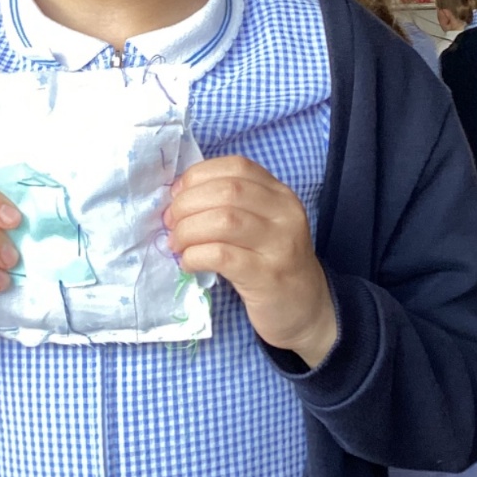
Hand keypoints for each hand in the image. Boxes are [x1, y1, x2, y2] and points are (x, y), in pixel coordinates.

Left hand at [165, 155, 336, 367]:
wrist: (305, 309)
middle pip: (227, 191)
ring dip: (188, 230)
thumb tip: (179, 196)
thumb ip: (231, 206)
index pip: (237, 167)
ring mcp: (279, 245)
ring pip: (224, 220)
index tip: (178, 195)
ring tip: (177, 244)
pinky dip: (196, 255)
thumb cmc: (273, 264)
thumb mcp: (262, 226)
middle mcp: (285, 214)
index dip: (199, 176)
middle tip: (171, 223)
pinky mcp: (267, 277)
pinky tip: (188, 263)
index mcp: (281, 195)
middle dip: (187, 204)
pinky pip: (222, 256)